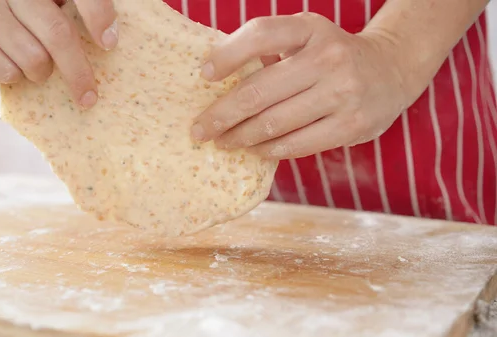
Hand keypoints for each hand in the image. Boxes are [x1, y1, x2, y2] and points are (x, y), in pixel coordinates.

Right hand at [0, 0, 117, 108]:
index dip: (97, 14)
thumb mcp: (47, 5)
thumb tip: (109, 37)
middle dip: (77, 71)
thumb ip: (73, 13)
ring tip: (33, 64)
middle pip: (57, 34)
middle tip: (87, 95)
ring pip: (33, 59)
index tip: (109, 44)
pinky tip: (6, 62)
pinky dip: (14, 77)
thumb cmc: (19, 12)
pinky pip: (6, 72)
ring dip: (40, 72)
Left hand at [191, 13, 412, 159]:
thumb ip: (269, 50)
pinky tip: (254, 150)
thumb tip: (217, 81)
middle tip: (199, 130)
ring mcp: (342, 93)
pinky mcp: (351, 126)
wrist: (391, 70)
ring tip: (223, 142)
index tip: (204, 76)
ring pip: (274, 124)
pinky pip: (297, 144)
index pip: (261, 34)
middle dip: (221, 115)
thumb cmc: (331, 55)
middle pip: (259, 91)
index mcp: (310, 29)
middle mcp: (328, 58)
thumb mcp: (305, 37)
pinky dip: (268, 150)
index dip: (227, 55)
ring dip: (240, 137)